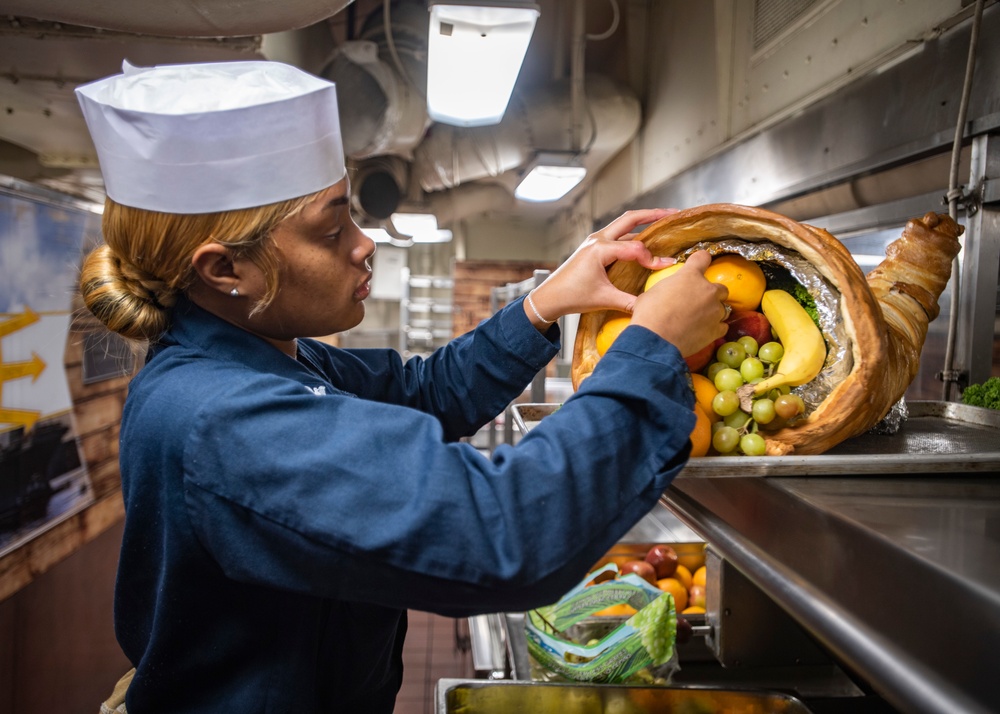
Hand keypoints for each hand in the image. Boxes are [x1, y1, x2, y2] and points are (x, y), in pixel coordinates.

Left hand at [525, 209, 678, 327]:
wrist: (549, 297)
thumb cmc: (572, 296)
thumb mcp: (604, 299)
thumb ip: (630, 302)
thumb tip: (652, 307)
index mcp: (599, 249)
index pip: (635, 248)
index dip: (652, 258)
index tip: (666, 266)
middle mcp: (597, 239)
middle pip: (630, 219)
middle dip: (653, 214)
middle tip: (674, 213)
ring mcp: (594, 240)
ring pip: (624, 225)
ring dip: (644, 221)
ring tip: (664, 221)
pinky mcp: (594, 246)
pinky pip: (617, 235)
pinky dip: (634, 233)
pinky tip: (645, 239)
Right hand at [630, 250, 728, 355]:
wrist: (655, 340)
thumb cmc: (648, 314)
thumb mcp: (652, 293)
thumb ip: (666, 289)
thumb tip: (664, 293)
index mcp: (690, 276)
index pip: (703, 258)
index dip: (701, 260)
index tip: (700, 264)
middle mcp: (707, 290)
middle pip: (720, 288)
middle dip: (711, 294)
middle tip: (697, 302)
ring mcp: (715, 310)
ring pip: (722, 309)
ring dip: (712, 313)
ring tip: (698, 321)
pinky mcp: (717, 330)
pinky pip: (722, 327)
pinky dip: (714, 329)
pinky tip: (703, 332)